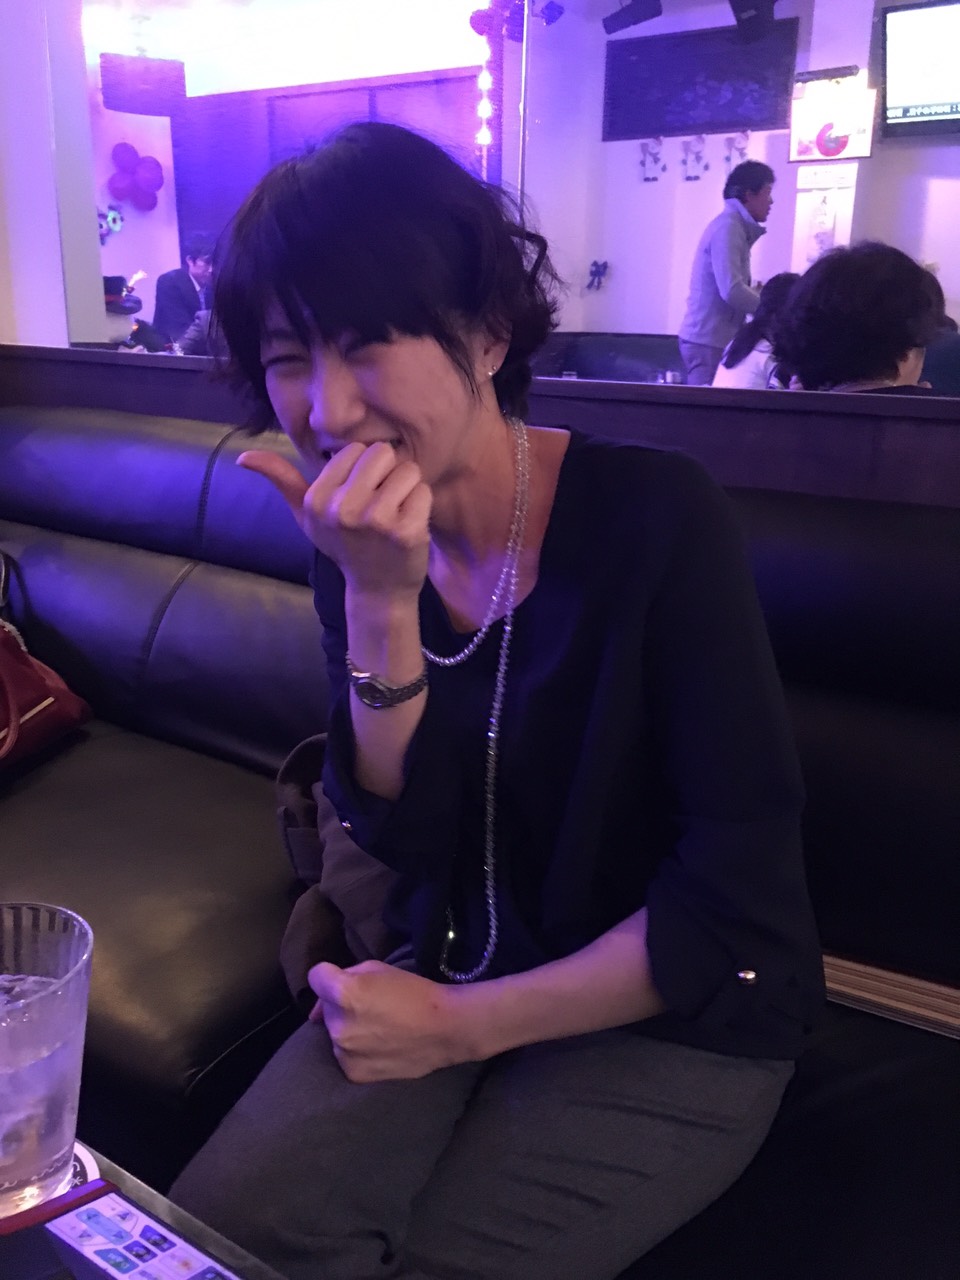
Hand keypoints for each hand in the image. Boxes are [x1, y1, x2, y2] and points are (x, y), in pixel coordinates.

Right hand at [238, 444, 430, 599]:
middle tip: (380, 504)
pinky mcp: (407, 532)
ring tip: (394, 514)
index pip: (355, 449)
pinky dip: (421, 505)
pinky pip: (423, 491)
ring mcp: (376, 521)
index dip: (363, 470)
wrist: (377, 590)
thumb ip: (281, 480)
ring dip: (407, 489)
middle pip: (382, 453)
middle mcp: (343, 509)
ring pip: (407, 470)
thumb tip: (243, 457)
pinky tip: (408, 526)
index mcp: (317, 499)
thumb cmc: (343, 545)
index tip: (358, 496)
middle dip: (386, 474)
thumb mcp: (306, 515)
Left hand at [307, 960, 461, 1082]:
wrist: (445, 1029)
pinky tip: (379, 1046)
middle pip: (326, 1008)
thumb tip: (317, 1008)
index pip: (316, 977)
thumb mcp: (378, 968)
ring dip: (348, 1028)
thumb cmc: (413, 992)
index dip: (329, 975)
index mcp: (344, 993)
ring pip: (334, 1033)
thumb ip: (344, 976)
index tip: (344, 979)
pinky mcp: (353, 1072)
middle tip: (371, 1007)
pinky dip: (356, 1050)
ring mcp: (344, 1052)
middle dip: (341, 1005)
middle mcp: (338, 1025)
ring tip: (378, 1029)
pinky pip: (344, 1055)